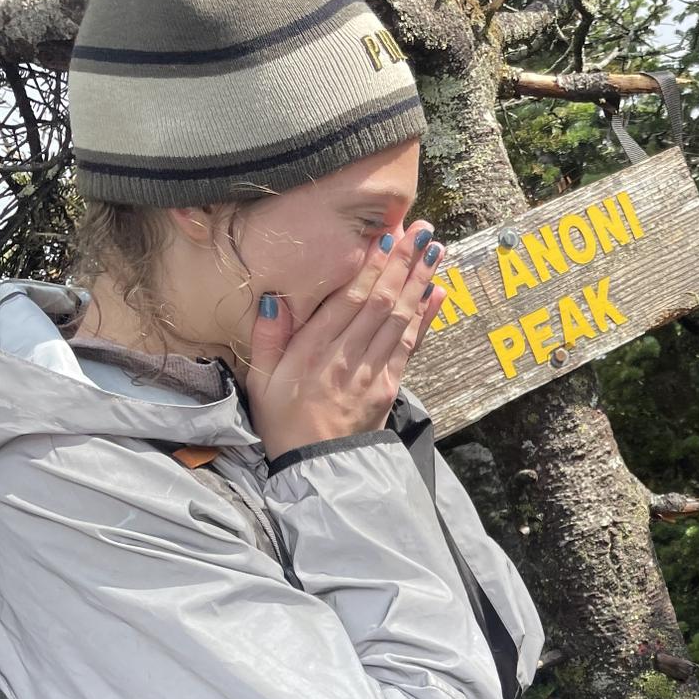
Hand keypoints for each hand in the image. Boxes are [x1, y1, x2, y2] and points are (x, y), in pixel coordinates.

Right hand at [247, 223, 449, 460]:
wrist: (314, 467)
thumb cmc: (282, 419)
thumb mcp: (260, 380)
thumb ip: (267, 338)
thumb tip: (272, 298)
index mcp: (313, 351)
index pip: (349, 301)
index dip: (371, 268)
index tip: (387, 237)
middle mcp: (347, 358)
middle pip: (381, 303)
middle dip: (404, 264)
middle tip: (423, 230)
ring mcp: (372, 373)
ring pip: (401, 320)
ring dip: (420, 283)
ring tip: (436, 251)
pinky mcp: (389, 388)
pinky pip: (411, 347)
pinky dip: (426, 319)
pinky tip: (438, 293)